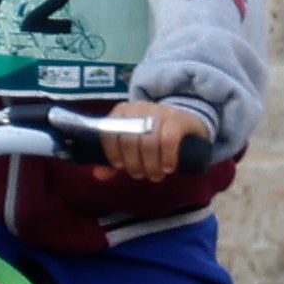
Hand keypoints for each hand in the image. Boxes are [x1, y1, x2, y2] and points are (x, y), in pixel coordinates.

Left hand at [93, 100, 212, 179]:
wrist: (186, 123)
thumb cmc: (153, 138)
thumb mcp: (132, 148)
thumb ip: (115, 162)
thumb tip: (98, 174)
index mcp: (122, 112)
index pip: (108, 132)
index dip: (113, 154)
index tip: (120, 166)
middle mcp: (139, 108)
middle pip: (129, 141)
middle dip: (134, 164)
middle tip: (141, 175)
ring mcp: (160, 111)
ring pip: (149, 142)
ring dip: (151, 165)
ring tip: (155, 175)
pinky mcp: (179, 119)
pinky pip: (169, 140)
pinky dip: (167, 158)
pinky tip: (168, 168)